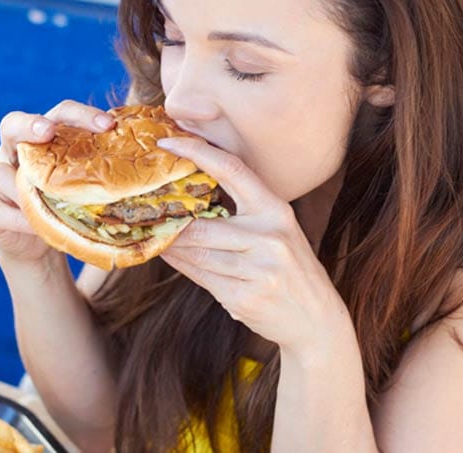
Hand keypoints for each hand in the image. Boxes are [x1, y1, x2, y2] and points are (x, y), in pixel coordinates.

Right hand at [0, 100, 114, 263]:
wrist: (38, 245)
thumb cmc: (69, 208)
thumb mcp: (87, 188)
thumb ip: (107, 172)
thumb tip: (163, 162)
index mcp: (43, 140)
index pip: (58, 115)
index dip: (79, 115)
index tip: (107, 124)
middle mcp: (14, 151)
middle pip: (11, 124)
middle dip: (28, 125)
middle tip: (46, 132)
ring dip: (23, 186)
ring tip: (47, 201)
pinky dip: (17, 219)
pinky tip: (36, 227)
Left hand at [157, 137, 349, 356]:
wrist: (316, 321)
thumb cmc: (290, 269)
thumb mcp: (277, 232)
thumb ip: (243, 213)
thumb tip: (190, 197)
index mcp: (276, 211)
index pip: (233, 170)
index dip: (198, 152)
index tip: (168, 141)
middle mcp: (270, 237)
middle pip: (202, 225)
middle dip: (171, 223)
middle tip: (146, 211)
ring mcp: (258, 270)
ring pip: (197, 254)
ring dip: (171, 247)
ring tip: (154, 235)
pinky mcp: (244, 298)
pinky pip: (201, 277)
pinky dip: (181, 266)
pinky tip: (169, 256)